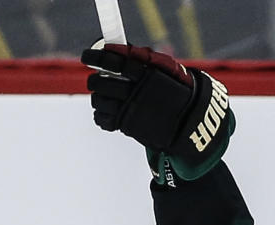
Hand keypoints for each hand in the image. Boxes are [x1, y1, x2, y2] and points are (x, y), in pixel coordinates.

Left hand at [81, 43, 234, 180]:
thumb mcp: (168, 69)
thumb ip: (145, 58)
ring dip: (96, 98)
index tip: (87, 56)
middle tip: (95, 79)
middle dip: (94, 80)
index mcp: (144, 74)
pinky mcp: (127, 127)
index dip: (96, 57)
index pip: (113, 62)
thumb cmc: (176, 92)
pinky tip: (105, 112)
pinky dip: (100, 116)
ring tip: (100, 96)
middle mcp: (135, 92)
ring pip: (100, 101)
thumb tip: (121, 48)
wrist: (187, 124)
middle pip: (102, 83)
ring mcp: (130, 111)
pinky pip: (104, 120)